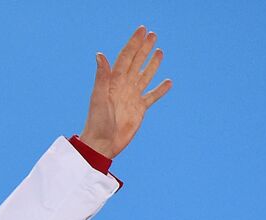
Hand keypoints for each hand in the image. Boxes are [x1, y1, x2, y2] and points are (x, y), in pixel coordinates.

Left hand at [79, 25, 171, 159]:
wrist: (102, 143)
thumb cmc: (97, 121)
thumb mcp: (98, 97)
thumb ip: (102, 76)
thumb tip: (100, 54)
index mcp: (114, 81)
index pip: (126, 57)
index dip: (134, 43)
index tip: (142, 30)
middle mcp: (124, 86)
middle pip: (136, 62)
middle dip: (144, 48)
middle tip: (153, 34)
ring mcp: (132, 97)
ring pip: (145, 76)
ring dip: (152, 64)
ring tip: (160, 51)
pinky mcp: (139, 110)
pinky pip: (152, 96)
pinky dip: (160, 90)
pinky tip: (168, 82)